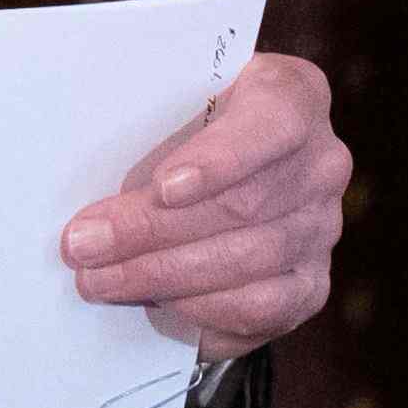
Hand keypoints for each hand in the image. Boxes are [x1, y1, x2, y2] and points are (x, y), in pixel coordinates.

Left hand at [64, 50, 345, 356]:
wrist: (218, 175)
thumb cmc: (180, 132)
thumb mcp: (167, 107)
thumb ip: (142, 133)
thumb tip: (92, 206)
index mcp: (292, 96)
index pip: (273, 123)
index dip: (220, 160)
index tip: (163, 187)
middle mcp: (322, 162)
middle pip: (244, 205)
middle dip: (153, 230)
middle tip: (85, 244)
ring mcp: (322, 227)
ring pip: (249, 260)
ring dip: (163, 275)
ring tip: (98, 279)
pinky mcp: (310, 285)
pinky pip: (263, 308)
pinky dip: (203, 311)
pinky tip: (155, 304)